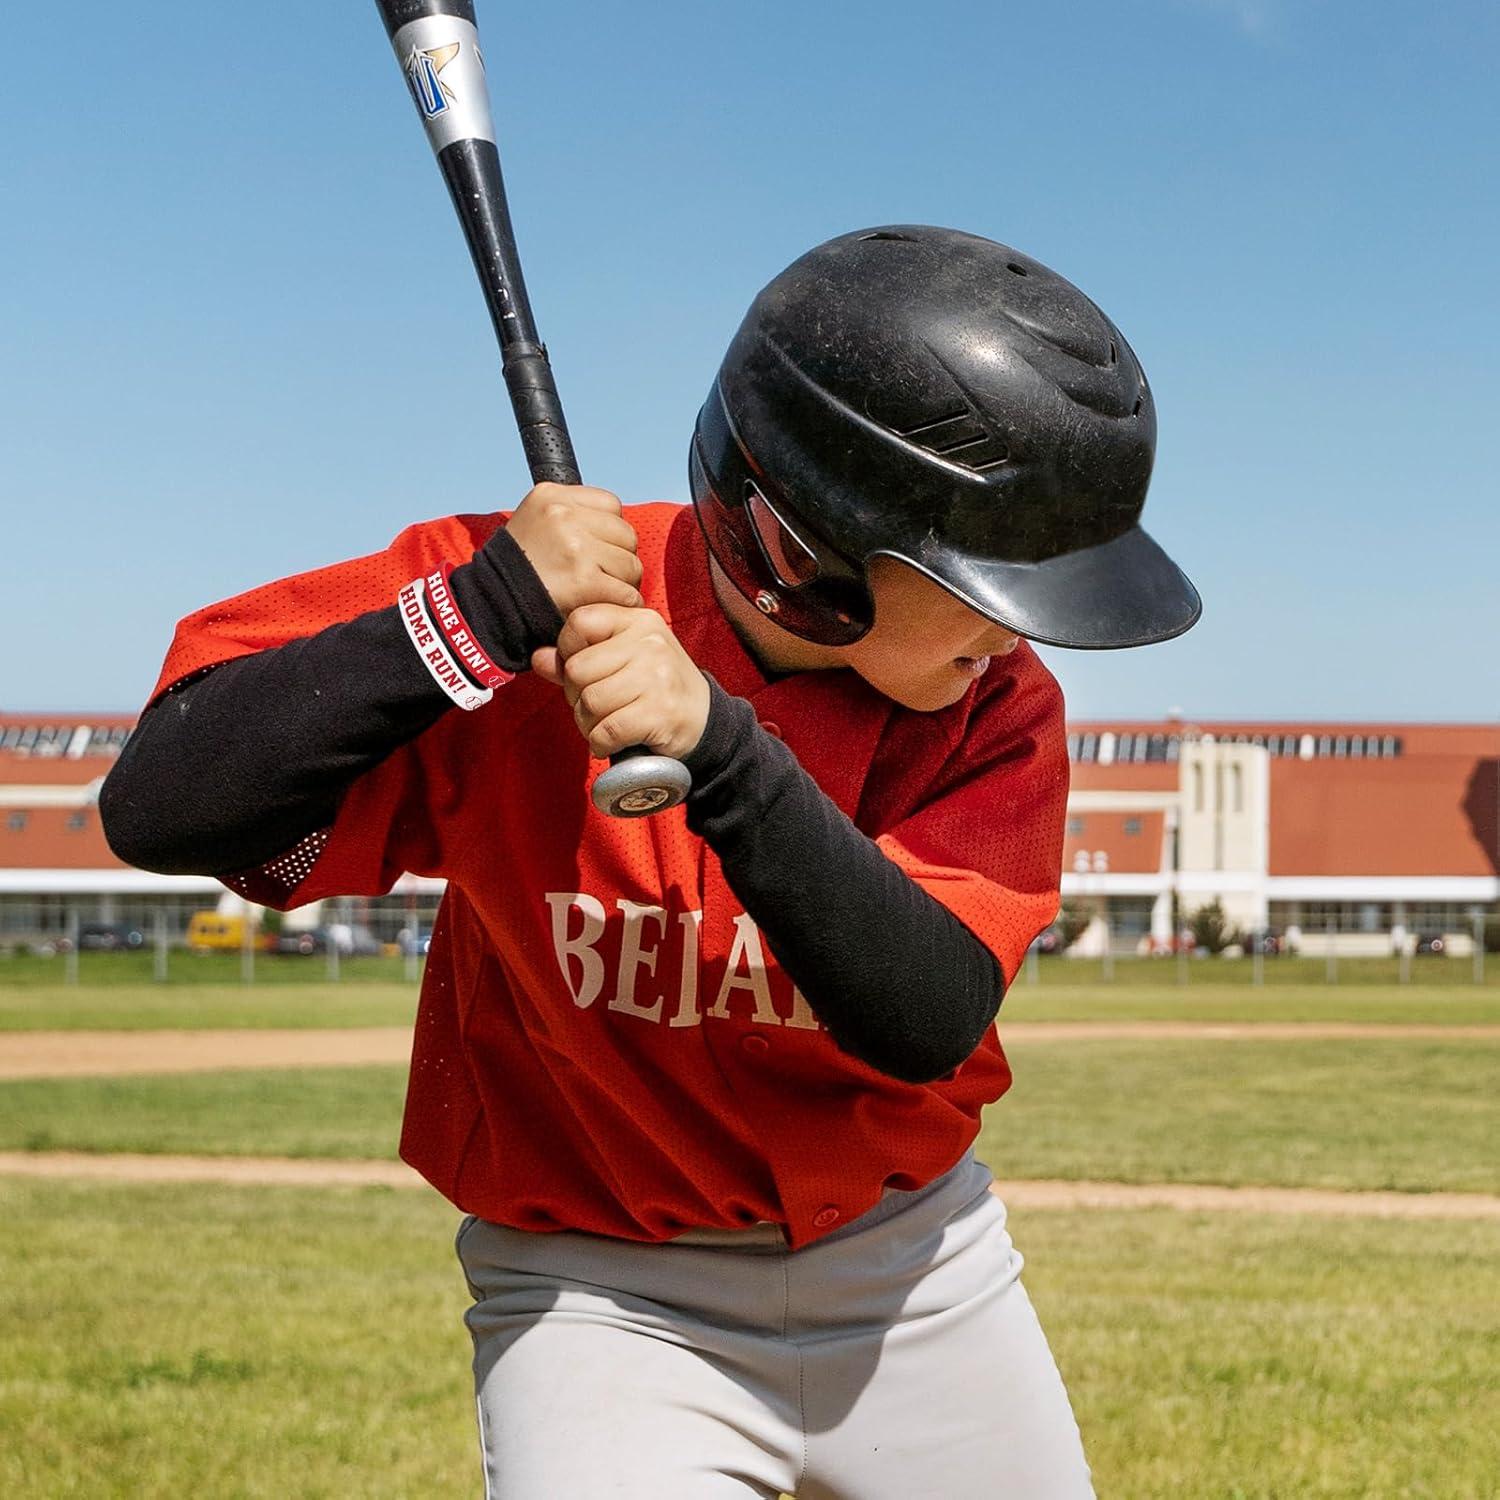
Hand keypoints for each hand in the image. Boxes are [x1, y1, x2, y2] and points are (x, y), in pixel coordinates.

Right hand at [502, 483, 643, 617]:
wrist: (492, 605)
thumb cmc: (519, 569)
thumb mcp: (534, 520)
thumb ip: (572, 513)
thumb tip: (614, 522)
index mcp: (551, 495)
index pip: (611, 505)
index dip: (607, 532)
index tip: (592, 551)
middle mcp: (563, 515)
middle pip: (626, 535)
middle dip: (617, 559)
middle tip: (596, 576)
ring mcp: (575, 547)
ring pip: (632, 565)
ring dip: (621, 584)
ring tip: (595, 592)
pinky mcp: (585, 580)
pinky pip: (628, 594)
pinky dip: (621, 606)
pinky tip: (602, 607)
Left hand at [533, 604, 710, 761]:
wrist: (706, 721)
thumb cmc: (656, 688)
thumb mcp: (623, 662)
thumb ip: (578, 658)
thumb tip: (538, 658)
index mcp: (638, 620)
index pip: (580, 621)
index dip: (569, 649)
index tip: (585, 670)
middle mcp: (649, 643)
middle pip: (577, 669)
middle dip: (577, 696)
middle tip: (598, 707)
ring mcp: (656, 677)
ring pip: (589, 702)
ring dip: (588, 724)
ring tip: (605, 725)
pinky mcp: (659, 712)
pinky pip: (605, 730)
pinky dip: (601, 744)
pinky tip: (612, 743)